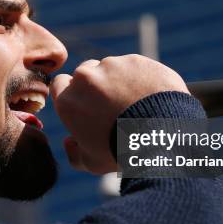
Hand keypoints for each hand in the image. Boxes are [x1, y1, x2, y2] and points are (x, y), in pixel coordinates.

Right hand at [50, 54, 188, 174]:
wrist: (161, 136)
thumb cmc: (122, 152)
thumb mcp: (92, 163)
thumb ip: (74, 153)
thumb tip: (70, 141)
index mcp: (69, 100)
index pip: (60, 84)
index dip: (72, 94)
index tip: (85, 103)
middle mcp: (85, 77)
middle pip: (85, 74)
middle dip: (95, 86)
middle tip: (113, 105)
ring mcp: (112, 65)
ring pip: (111, 68)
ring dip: (119, 80)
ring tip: (137, 103)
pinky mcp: (136, 60)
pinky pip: (135, 66)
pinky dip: (141, 77)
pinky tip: (151, 96)